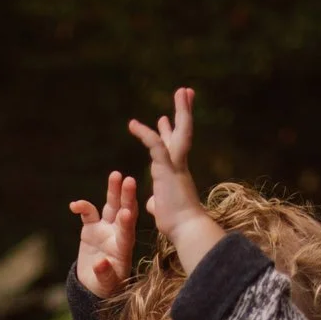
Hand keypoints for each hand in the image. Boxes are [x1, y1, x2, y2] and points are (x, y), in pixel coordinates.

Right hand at [69, 171, 136, 297]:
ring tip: (115, 175)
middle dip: (126, 197)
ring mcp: (105, 229)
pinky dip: (82, 207)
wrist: (95, 285)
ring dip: (113, 191)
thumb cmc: (106, 288)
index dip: (127, 222)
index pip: (127, 232)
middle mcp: (117, 234)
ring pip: (110, 206)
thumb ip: (105, 275)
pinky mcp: (91, 229)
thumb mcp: (107, 286)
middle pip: (123, 212)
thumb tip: (100, 264)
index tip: (127, 211)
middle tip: (130, 180)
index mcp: (124, 248)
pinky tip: (74, 205)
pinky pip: (88, 214)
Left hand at [128, 87, 223, 271]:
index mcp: (177, 174)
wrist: (186, 230)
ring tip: (182, 90)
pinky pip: (156, 146)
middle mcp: (179, 166)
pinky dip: (145, 134)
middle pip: (183, 132)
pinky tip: (133, 124)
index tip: (165, 118)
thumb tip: (154, 203)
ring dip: (181, 110)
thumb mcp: (163, 210)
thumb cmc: (177, 225)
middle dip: (184, 111)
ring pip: (180, 132)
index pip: (174, 147)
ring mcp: (176, 166)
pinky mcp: (168, 171)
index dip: (170, 131)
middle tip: (185, 92)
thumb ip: (158, 202)